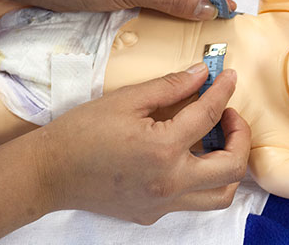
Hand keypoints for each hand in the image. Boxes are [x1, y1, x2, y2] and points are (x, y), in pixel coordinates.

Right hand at [36, 64, 250, 224]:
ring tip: (216, 141)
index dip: (223, 92)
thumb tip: (201, 74)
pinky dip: (201, 179)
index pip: (209, 115)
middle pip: (232, 167)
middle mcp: (169, 183)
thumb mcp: (126, 100)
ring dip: (229, 166)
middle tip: (229, 115)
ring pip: (220, 195)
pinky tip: (188, 157)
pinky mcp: (153, 214)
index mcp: (163, 149)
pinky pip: (192, 201)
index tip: (229, 78)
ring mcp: (162, 204)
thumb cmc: (81, 133)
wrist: (48, 173)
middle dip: (240, 136)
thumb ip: (170, 86)